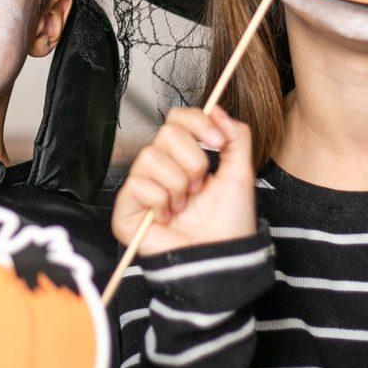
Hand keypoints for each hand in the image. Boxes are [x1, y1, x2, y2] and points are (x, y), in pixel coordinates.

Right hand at [112, 106, 257, 256]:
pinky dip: (159, 202)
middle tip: (199, 187)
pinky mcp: (126, 208)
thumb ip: (236, 137)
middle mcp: (160, 166)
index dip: (197, 123)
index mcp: (184, 156)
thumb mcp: (241, 175)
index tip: (217, 141)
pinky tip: (166, 217)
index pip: (177, 118)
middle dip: (192, 162)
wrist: (220, 260)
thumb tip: (216, 108)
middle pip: (166, 133)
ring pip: (150, 157)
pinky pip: (138, 185)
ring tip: (183, 206)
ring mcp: (141, 186)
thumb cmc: (228, 225)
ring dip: (177, 185)